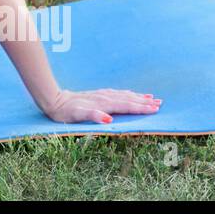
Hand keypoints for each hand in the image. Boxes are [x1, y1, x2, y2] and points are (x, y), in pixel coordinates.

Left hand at [44, 88, 161, 123]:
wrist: (54, 100)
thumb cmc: (66, 111)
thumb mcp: (77, 115)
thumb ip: (93, 116)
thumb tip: (108, 119)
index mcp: (103, 104)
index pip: (126, 105)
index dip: (141, 107)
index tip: (155, 108)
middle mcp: (104, 98)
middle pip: (128, 99)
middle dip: (144, 102)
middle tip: (160, 103)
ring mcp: (101, 95)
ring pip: (123, 95)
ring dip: (137, 96)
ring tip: (151, 97)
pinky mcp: (97, 95)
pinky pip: (117, 93)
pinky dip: (126, 94)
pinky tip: (130, 94)